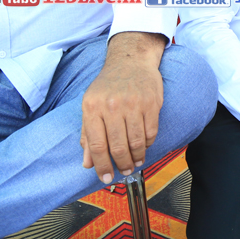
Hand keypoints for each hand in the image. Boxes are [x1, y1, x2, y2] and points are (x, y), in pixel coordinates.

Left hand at [81, 32, 165, 182]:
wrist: (131, 60)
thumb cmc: (109, 84)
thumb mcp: (91, 105)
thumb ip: (88, 134)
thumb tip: (88, 162)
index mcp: (93, 107)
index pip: (96, 145)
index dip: (101, 166)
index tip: (105, 177)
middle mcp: (112, 105)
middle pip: (117, 146)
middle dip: (121, 164)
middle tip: (123, 171)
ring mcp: (133, 104)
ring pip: (136, 142)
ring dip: (136, 158)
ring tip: (135, 162)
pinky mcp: (151, 103)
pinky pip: (150, 132)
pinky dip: (147, 144)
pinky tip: (144, 146)